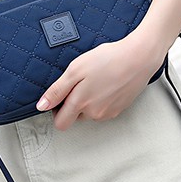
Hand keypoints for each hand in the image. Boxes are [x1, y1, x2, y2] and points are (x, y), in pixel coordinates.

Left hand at [35, 36, 167, 130]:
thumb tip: (41, 106)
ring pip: (90, 113)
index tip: (60, 97)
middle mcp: (95, 113)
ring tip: (96, 79)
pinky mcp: (120, 109)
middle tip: (80, 83)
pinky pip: (103, 109)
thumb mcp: (75, 70)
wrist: (138, 58)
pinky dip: (102, 99)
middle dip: (73, 104)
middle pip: (75, 117)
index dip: (56, 111)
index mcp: (81, 104)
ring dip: (89, 101)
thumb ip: (57, 91)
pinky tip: (106, 83)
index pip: (61, 123)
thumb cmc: (108, 59)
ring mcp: (109, 113)